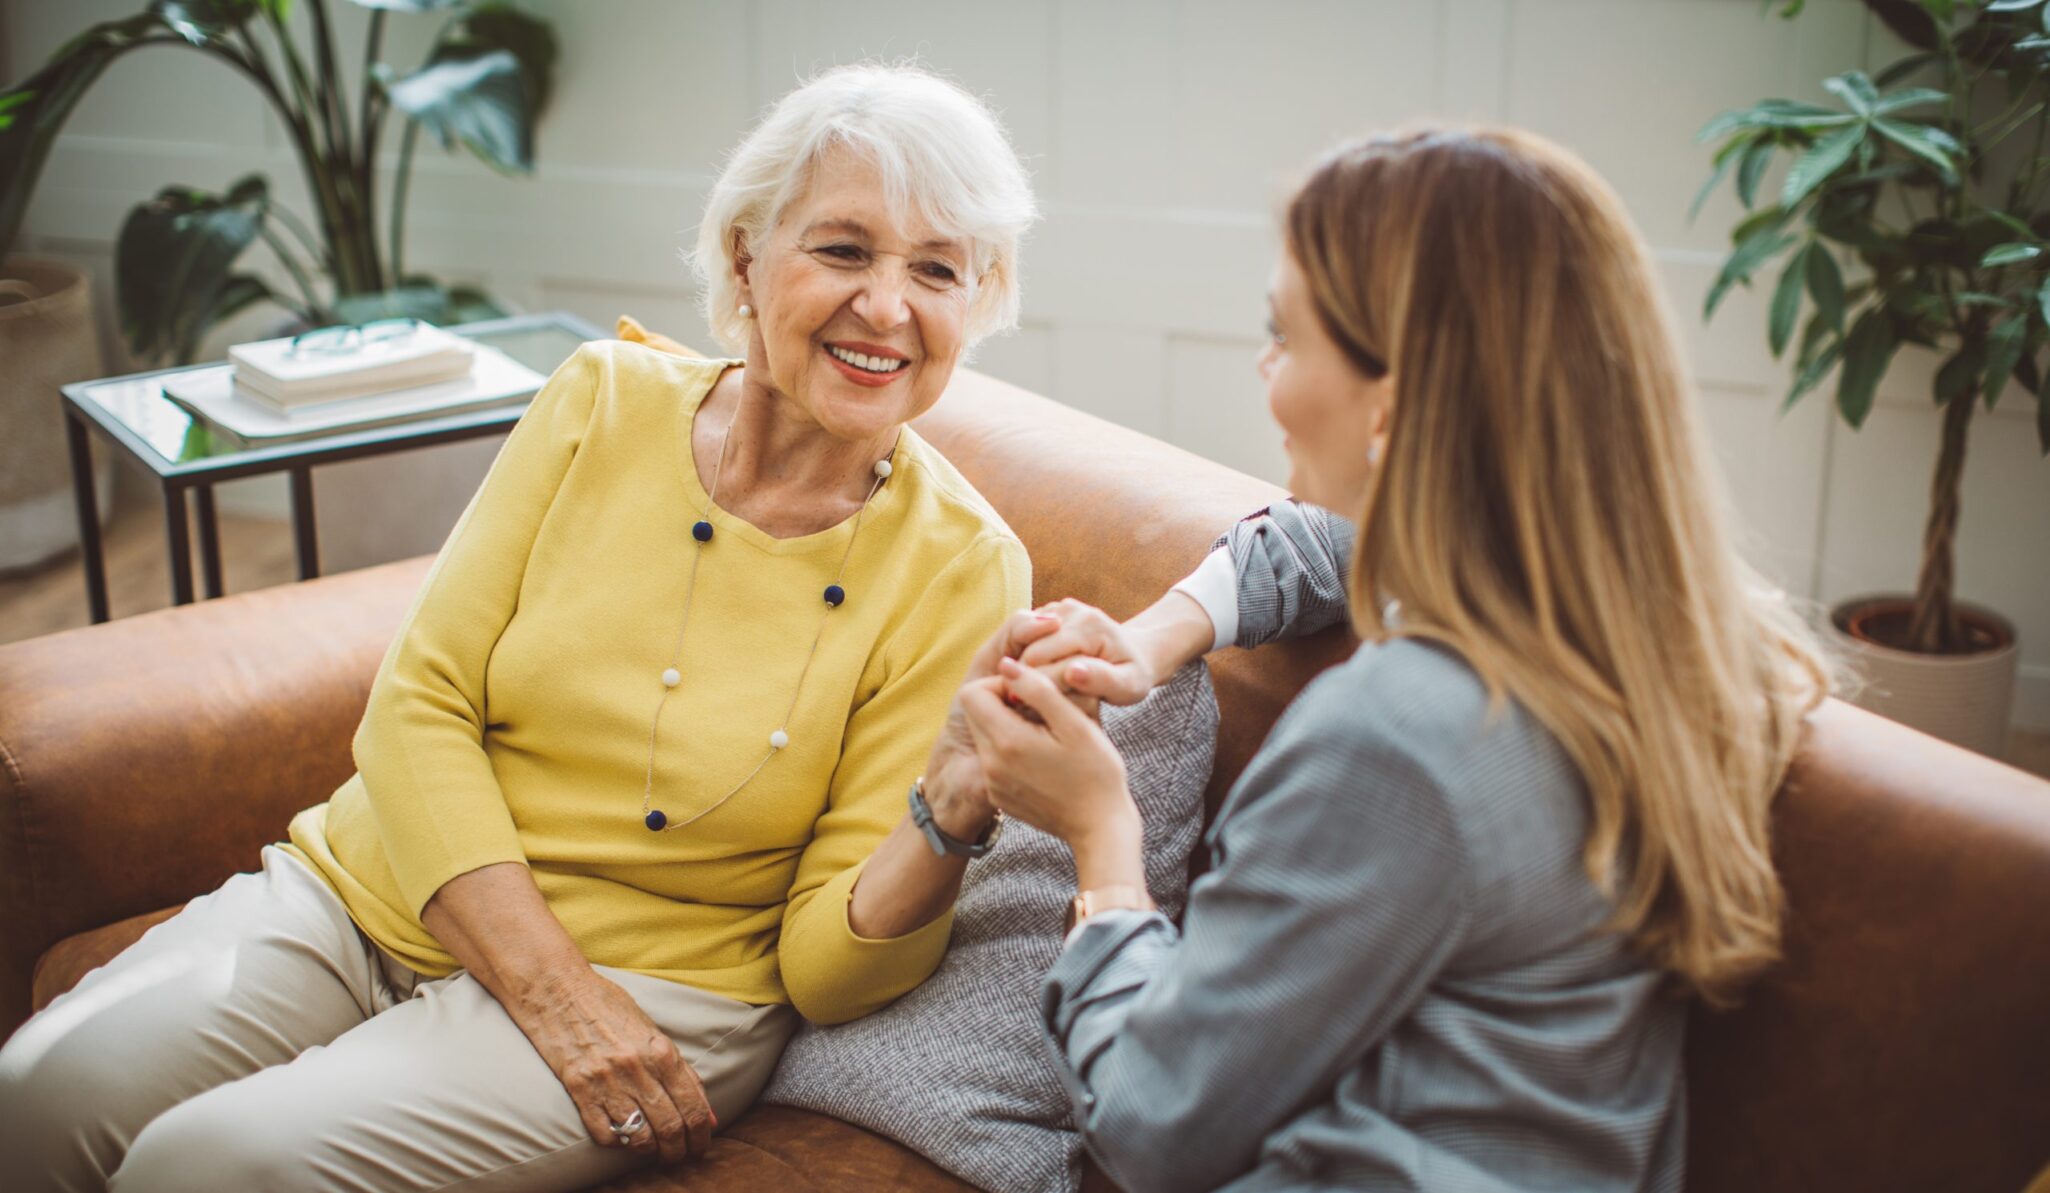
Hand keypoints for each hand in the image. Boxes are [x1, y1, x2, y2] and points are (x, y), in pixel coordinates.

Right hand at [515, 968, 714, 1163]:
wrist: (559, 990)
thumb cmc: (609, 1007)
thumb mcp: (652, 1031)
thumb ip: (682, 1071)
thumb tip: (708, 1112)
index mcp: (662, 1051)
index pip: (693, 1106)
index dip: (702, 1134)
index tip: (701, 1146)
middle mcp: (637, 1068)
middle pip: (670, 1126)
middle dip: (679, 1150)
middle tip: (679, 1156)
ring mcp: (607, 1081)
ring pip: (638, 1136)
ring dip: (649, 1150)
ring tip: (651, 1149)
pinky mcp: (579, 1089)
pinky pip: (604, 1133)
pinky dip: (615, 1141)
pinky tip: (620, 1135)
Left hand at [959, 656, 1138, 850]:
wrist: (1099, 827)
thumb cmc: (1096, 772)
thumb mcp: (1074, 722)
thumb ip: (1038, 688)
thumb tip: (1007, 664)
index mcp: (1007, 741)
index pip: (974, 692)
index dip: (1001, 684)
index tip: (1032, 694)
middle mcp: (990, 763)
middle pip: (975, 713)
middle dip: (1002, 703)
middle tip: (1040, 712)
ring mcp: (992, 782)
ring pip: (983, 735)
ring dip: (1006, 726)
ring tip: (1044, 736)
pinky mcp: (998, 796)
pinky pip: (992, 760)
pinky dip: (1010, 751)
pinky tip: (1042, 759)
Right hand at [1016, 599, 1163, 706]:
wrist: (1135, 653)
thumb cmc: (1132, 675)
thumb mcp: (1129, 686)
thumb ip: (1103, 680)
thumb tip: (1073, 672)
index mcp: (1089, 626)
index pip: (1042, 658)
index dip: (1033, 686)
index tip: (1033, 709)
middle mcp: (1071, 610)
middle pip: (1029, 650)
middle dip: (1026, 679)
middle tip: (1027, 706)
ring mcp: (1058, 608)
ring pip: (1022, 644)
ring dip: (1023, 670)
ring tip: (1033, 694)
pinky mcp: (1050, 611)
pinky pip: (1025, 639)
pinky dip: (1026, 659)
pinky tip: (1038, 679)